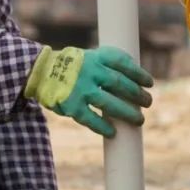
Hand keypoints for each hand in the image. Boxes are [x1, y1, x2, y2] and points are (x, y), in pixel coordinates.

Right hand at [25, 45, 153, 136]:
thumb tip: (133, 79)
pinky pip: (90, 118)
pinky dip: (102, 126)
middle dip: (137, 94)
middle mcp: (90, 71)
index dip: (138, 73)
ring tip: (139, 119)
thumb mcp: (88, 56)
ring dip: (126, 112)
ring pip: (109, 103)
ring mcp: (80, 89)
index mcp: (95, 57)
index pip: (122, 63)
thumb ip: (106, 65)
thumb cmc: (70, 66)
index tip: (149, 83)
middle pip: (120, 84)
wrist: (40, 72)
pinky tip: (113, 132)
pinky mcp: (71, 105)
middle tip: (148, 102)